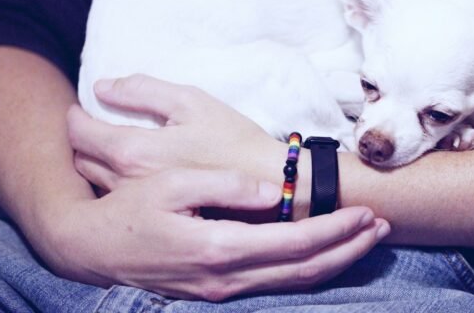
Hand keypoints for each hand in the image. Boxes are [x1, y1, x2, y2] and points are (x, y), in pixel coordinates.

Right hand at [44, 168, 387, 299]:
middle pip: (305, 269)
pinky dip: (308, 269)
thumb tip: (272, 190)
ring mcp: (223, 289)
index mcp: (220, 248)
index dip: (335, 230)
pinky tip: (326, 255)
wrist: (91, 248)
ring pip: (294, 282)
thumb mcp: (172, 183)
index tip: (365, 211)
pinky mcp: (218, 290)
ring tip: (367, 239)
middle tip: (383, 226)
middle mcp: (227, 277)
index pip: (295, 244)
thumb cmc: (131, 208)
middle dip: (349, 249)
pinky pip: (276, 284)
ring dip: (336, 261)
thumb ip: (225, 186)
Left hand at [68, 74, 281, 188]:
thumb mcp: (192, 101)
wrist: (267, 185)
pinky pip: (115, 197)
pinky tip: (130, 171)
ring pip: (94, 181)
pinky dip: (112, 181)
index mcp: (133, 151)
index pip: (80, 133)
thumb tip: (103, 87)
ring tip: (109, 147)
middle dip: (81, 140)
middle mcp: (126, 182)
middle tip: (93, 126)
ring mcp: (138, 204)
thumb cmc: (233, 140)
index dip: (75, 116)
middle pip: (81, 159)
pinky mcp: (153, 216)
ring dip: (93, 162)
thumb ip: (144, 90)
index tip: (81, 108)